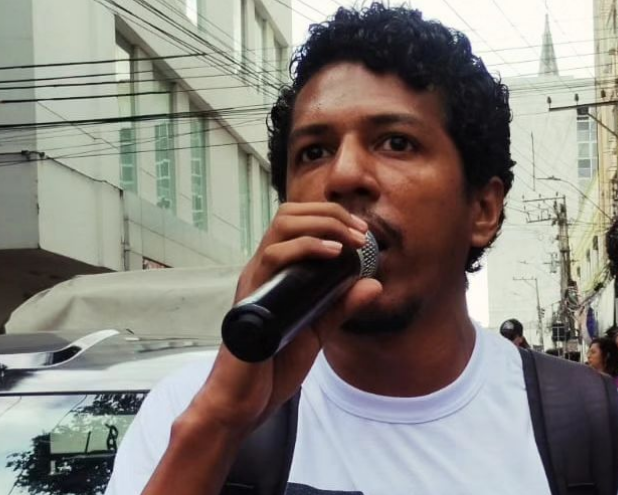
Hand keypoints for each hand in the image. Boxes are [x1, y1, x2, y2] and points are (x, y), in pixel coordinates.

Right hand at [187, 202, 382, 434]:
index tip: (362, 232)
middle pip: (289, 215)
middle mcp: (262, 270)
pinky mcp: (252, 297)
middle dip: (331, 214)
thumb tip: (373, 284)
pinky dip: (306, 247)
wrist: (244, 401)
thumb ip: (341, 307)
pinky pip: (274, 257)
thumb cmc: (273, 366)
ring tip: (352, 240)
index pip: (295, 224)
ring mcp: (255, 280)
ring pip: (282, 226)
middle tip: (361, 233)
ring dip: (324, 224)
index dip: (331, 218)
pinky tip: (333, 254)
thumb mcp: (317, 331)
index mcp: (275, 274)